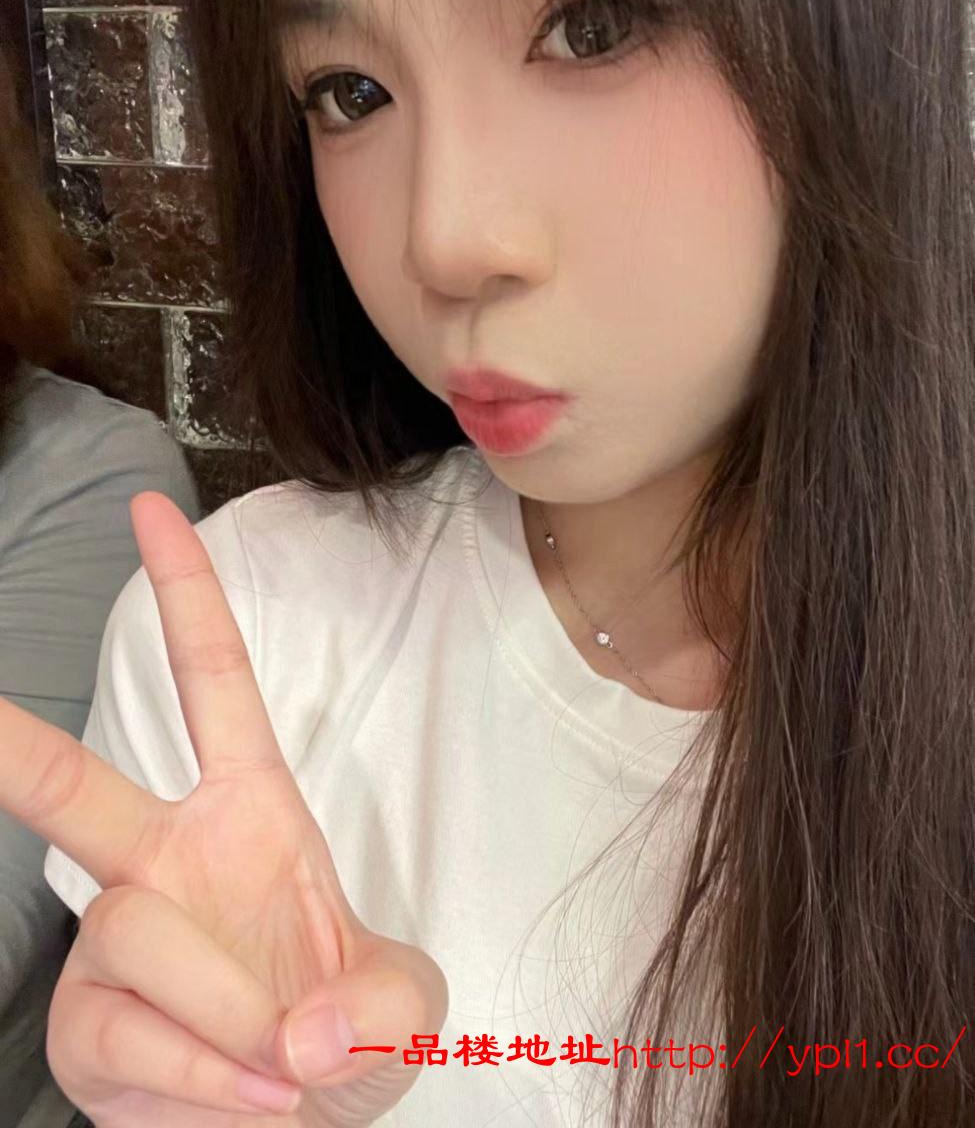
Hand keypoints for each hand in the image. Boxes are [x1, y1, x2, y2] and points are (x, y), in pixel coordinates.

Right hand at [0, 491, 447, 1126]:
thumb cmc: (348, 1034)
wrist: (301, 1127)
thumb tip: (295, 1033)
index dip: (185, 596)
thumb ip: (383, 1006)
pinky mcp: (85, 1029)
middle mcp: (163, 861)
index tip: (151, 511)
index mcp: (247, 812)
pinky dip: (202, 1078)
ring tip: (279, 1064)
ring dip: (227, 1013)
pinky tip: (244, 1095)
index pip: (212, 684)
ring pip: (137, 935)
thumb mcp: (404, 1007)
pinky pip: (129, 1035)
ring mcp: (116, 944)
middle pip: (72, 789)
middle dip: (11, 744)